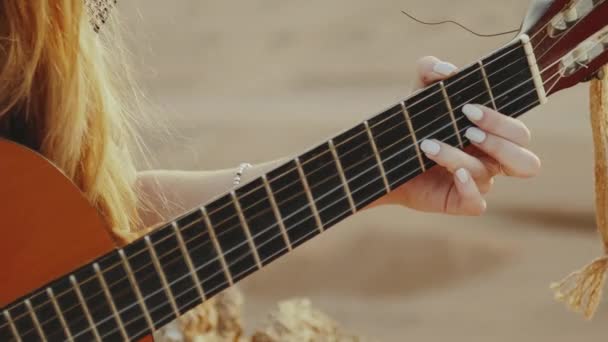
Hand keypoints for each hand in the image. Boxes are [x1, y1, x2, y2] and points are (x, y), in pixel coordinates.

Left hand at [374, 56, 540, 214]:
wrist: (382, 157)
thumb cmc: (410, 123)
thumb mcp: (417, 92)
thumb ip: (430, 69)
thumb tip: (449, 70)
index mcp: (492, 135)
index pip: (518, 133)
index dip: (502, 123)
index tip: (468, 108)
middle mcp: (491, 161)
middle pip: (524, 160)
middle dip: (498, 141)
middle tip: (464, 128)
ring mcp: (477, 183)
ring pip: (488, 176)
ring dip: (460, 157)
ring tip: (429, 145)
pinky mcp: (459, 201)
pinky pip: (478, 204)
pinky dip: (469, 188)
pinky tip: (454, 174)